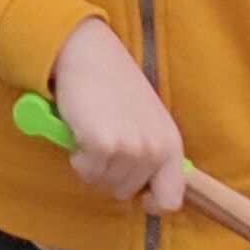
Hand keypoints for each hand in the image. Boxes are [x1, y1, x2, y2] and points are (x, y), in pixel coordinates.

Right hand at [41, 18, 184, 212]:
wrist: (88, 50)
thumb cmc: (114, 83)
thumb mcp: (148, 120)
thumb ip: (152, 151)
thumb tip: (146, 189)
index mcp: (171, 144)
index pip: (170, 199)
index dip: (148, 198)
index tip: (134, 189)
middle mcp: (155, 149)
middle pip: (126, 193)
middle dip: (110, 173)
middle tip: (103, 141)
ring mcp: (130, 148)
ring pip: (103, 184)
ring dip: (92, 163)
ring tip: (93, 129)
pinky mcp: (103, 145)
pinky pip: (85, 171)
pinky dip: (77, 155)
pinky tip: (81, 128)